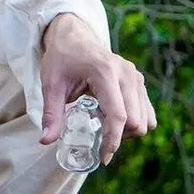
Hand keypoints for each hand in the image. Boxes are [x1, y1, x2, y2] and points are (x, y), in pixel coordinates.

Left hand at [38, 13, 156, 165]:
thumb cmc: (61, 59)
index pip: (118, 115)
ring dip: (128, 131)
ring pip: (145, 119)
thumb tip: (46, 141)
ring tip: (103, 123)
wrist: (74, 36)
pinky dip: (134, 121)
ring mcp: (135, 76)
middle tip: (97, 137)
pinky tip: (112, 116)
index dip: (113, 141)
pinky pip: (146, 111)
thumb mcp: (51, 85)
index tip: (103, 157)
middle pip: (136, 121)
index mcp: (105, 73)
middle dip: (119, 137)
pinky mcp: (138, 81)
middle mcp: (126, 74)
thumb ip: (51, 114)